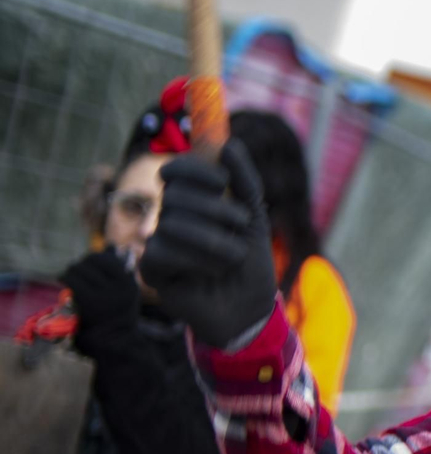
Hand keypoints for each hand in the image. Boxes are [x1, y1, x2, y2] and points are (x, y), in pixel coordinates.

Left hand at [61, 249, 139, 335]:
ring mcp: (104, 294)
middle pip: (91, 262)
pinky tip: (63, 279)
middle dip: (82, 265)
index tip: (89, 267)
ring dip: (71, 271)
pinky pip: (71, 280)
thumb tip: (110, 245)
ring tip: (70, 277)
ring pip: (79, 269)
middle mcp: (119, 287)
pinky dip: (64, 277)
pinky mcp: (88, 301)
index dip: (94, 260)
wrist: (113, 341)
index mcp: (129, 283)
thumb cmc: (118, 313)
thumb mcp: (125, 290)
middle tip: (77, 272)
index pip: (106, 259)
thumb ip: (118, 268)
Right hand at [139, 140, 277, 347]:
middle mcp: (169, 218)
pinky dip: (195, 260)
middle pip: (175, 194)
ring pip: (171, 221)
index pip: (177, 170)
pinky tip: (211, 272)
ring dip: (213, 239)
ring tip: (232, 257)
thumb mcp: (255, 218)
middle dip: (215, 209)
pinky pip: (162, 250)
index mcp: (192, 202)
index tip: (222, 183)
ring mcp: (158, 243)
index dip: (194, 169)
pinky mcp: (152, 269)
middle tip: (239, 227)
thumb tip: (228, 144)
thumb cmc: (251, 263)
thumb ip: (245, 182)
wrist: (251, 309)